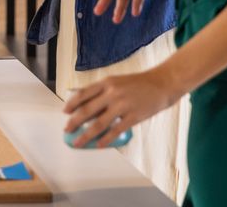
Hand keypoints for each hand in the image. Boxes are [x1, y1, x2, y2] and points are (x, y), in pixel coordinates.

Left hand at [62, 66, 182, 147]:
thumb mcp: (117, 81)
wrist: (161, 84)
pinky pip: (115, 130)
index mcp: (106, 83)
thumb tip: (85, 106)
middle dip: (74, 122)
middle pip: (87, 110)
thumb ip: (102, 92)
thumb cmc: (138, 83)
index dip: (72, 104)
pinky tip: (98, 145)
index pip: (83, 93)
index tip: (65, 112)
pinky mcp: (133, 116)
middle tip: (66, 130)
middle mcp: (112, 93)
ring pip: (99, 123)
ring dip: (86, 134)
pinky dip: (105, 139)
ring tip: (78, 142)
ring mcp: (123, 105)